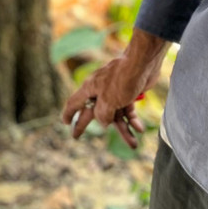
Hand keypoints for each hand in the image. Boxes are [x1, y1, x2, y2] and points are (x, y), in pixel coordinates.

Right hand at [61, 31, 167, 148]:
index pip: (74, 103)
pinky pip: (128, 110)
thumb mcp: (108, 101)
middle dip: (86, 125)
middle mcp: (100, 91)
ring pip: (115, 115)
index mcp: (90, 89)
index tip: (65, 122)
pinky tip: (139, 129)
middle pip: (92, 112)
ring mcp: (114, 92)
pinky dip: (133, 120)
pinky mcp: (128, 93)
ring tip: (133, 144)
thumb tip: (104, 123)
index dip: (68, 113)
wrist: (143, 63)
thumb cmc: (122, 79)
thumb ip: (103, 115)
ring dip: (124, 130)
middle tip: (75, 138)